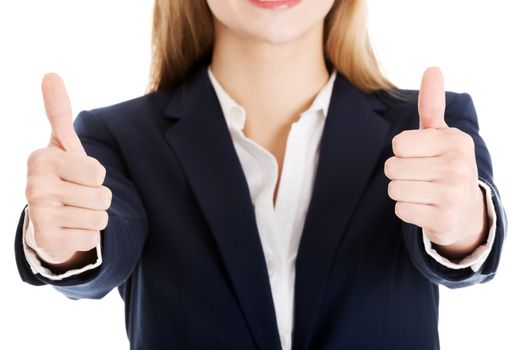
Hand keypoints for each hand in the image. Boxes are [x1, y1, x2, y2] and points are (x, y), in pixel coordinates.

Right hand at [25, 73, 111, 263]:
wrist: (46, 220)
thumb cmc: (62, 176)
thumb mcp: (62, 144)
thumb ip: (58, 112)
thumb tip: (50, 74)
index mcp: (41, 159)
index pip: (97, 170)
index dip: (96, 176)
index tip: (76, 175)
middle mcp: (34, 186)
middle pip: (102, 196)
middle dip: (98, 199)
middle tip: (77, 197)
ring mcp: (38, 215)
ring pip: (100, 218)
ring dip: (94, 217)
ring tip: (74, 212)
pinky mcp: (46, 240)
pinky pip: (92, 238)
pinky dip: (87, 236)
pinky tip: (69, 230)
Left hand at [384, 67, 486, 257]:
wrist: (465, 209)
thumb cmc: (445, 164)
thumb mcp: (441, 134)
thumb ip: (432, 104)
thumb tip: (433, 69)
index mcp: (454, 141)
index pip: (398, 144)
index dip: (402, 151)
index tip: (420, 156)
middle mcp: (457, 166)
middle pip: (392, 167)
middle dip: (400, 173)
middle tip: (421, 176)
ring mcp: (452, 194)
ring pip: (394, 189)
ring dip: (402, 191)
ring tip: (422, 191)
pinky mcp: (443, 219)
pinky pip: (401, 210)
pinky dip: (407, 209)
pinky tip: (425, 207)